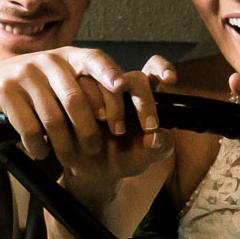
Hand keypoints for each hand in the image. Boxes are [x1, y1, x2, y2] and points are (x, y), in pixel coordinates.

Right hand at [0, 46, 163, 162]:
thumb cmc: (37, 86)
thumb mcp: (62, 77)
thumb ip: (88, 86)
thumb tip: (125, 108)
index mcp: (70, 56)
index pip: (95, 59)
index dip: (110, 73)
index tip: (123, 89)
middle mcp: (49, 60)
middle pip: (76, 98)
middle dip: (89, 129)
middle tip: (95, 150)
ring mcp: (26, 73)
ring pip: (53, 118)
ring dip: (63, 144)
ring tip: (69, 159)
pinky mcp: (6, 89)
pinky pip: (28, 126)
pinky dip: (38, 145)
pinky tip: (41, 152)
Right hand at [55, 61, 177, 201]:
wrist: (89, 170)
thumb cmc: (123, 157)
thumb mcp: (146, 155)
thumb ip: (161, 147)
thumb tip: (156, 137)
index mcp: (141, 93)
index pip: (153, 69)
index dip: (162, 68)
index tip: (169, 81)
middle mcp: (118, 85)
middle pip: (133, 78)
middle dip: (142, 102)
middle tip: (144, 127)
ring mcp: (93, 88)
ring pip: (101, 83)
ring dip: (108, 110)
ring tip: (109, 135)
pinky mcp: (70, 95)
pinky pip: (73, 91)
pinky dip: (81, 113)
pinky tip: (87, 130)